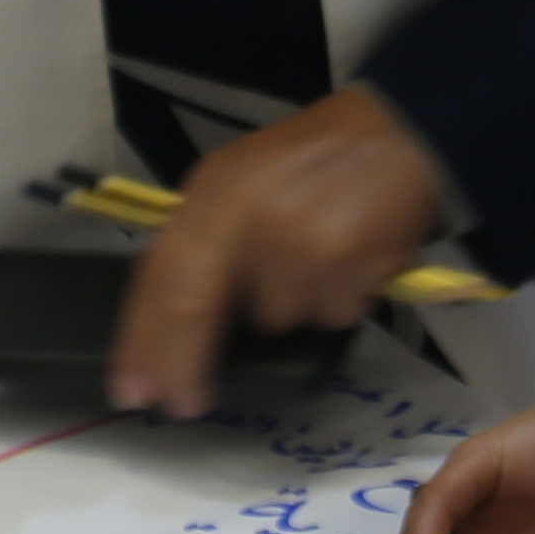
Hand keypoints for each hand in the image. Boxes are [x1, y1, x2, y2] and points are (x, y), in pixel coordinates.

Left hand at [109, 85, 454, 414]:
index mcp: (213, 190)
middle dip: (185, 364)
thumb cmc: (319, 157)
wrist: (401, 131)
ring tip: (317, 253)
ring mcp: (295, 242)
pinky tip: (350, 256)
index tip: (133, 388)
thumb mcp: (241, 177)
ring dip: (292, 304)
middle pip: (197, 309)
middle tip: (184, 403)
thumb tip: (179, 313)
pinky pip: (328, 314)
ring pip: (274, 318)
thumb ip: (207, 235)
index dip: (143, 339)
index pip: (160, 276)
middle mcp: (245, 215)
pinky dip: (338, 298)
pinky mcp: (344, 265)